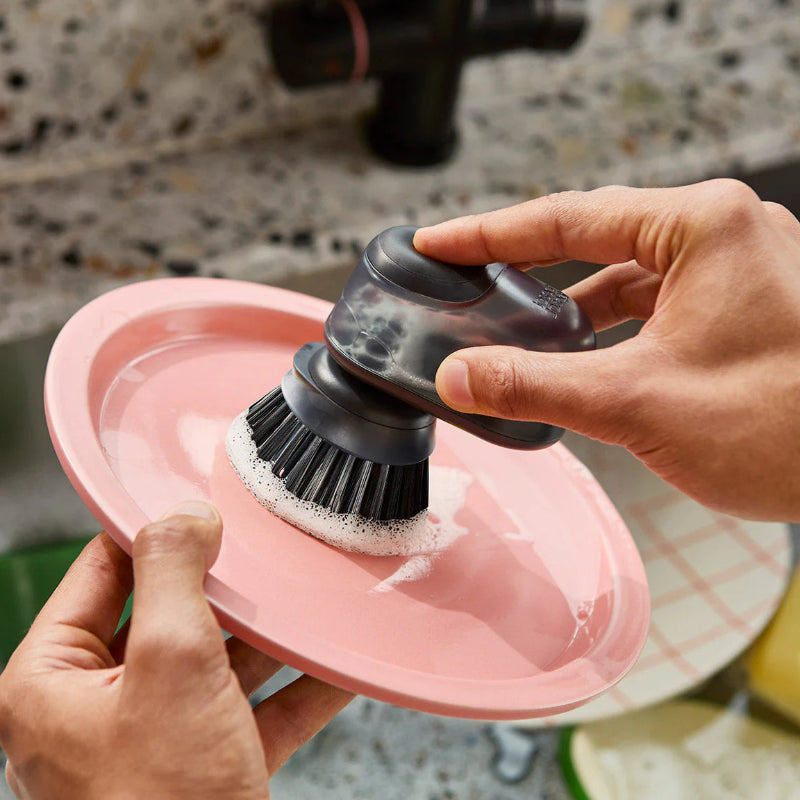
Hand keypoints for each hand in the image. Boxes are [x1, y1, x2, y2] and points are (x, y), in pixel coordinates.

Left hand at [0, 502, 351, 799]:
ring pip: (213, 663)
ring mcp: (154, 741)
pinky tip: (333, 666)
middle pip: (166, 616)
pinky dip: (291, 690)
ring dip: (264, 637)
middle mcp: (97, 709)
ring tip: (304, 601)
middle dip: (222, 589)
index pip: (99, 573)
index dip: (151, 533)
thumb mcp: (171, 664)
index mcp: (54, 681)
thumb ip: (173, 575)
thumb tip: (184, 517)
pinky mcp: (204, 768)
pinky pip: (250, 712)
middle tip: (261, 551)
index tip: (200, 503)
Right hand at [414, 180, 799, 520]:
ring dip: (565, 307)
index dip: (487, 234)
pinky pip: (651, 306)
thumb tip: (460, 377)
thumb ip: (536, 384)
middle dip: (522, 269)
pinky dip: (606, 330)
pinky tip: (573, 358)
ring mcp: (733, 271)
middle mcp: (720, 234)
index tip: (436, 242)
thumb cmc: (786, 425)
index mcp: (701, 226)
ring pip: (621, 278)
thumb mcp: (638, 401)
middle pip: (590, 241)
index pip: (564, 218)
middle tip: (459, 283)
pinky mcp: (738, 308)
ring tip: (506, 329)